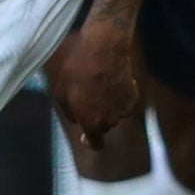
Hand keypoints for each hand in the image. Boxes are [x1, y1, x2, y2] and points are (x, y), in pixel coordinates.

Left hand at [47, 25, 138, 144]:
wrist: (103, 50)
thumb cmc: (77, 71)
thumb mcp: (61, 93)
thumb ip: (70, 112)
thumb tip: (77, 117)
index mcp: (91, 123)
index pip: (96, 144)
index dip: (90, 142)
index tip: (86, 137)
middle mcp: (110, 121)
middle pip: (104, 126)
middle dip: (96, 117)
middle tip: (87, 97)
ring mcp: (124, 109)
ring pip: (114, 113)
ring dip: (107, 105)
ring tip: (98, 85)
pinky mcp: (133, 96)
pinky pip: (124, 102)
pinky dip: (119, 95)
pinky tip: (111, 80)